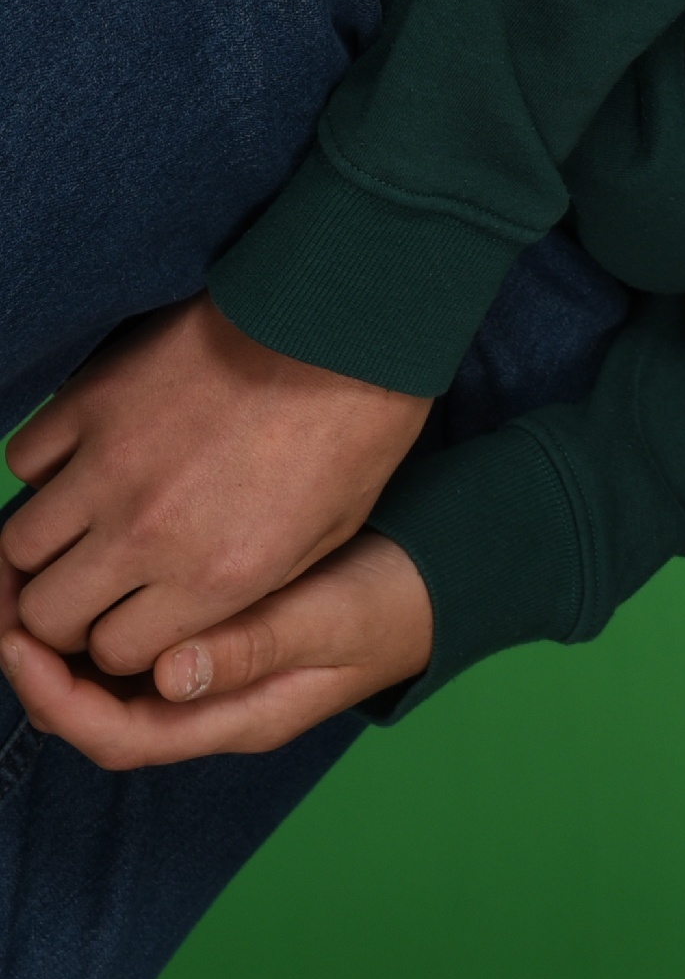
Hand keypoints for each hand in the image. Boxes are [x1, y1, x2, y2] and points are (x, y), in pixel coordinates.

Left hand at [0, 532, 431, 765]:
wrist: (439, 582)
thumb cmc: (391, 601)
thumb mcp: (333, 619)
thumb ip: (256, 646)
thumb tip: (169, 674)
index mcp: (235, 717)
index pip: (117, 736)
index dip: (53, 696)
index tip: (16, 640)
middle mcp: (207, 709)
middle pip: (93, 713)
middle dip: (33, 666)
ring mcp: (206, 678)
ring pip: (103, 680)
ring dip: (53, 640)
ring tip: (18, 587)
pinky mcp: (208, 640)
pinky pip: (128, 644)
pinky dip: (90, 616)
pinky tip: (75, 575)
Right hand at [2, 294, 429, 678]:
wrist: (347, 324)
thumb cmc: (356, 431)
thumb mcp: (326, 537)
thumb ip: (242, 588)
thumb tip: (180, 620)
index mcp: (216, 576)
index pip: (113, 654)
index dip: (123, 644)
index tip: (135, 621)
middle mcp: (148, 533)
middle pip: (45, 614)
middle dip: (67, 615)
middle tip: (95, 591)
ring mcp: (109, 466)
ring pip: (17, 546)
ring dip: (48, 550)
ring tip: (84, 535)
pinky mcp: (91, 402)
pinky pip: (25, 462)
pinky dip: (48, 472)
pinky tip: (88, 465)